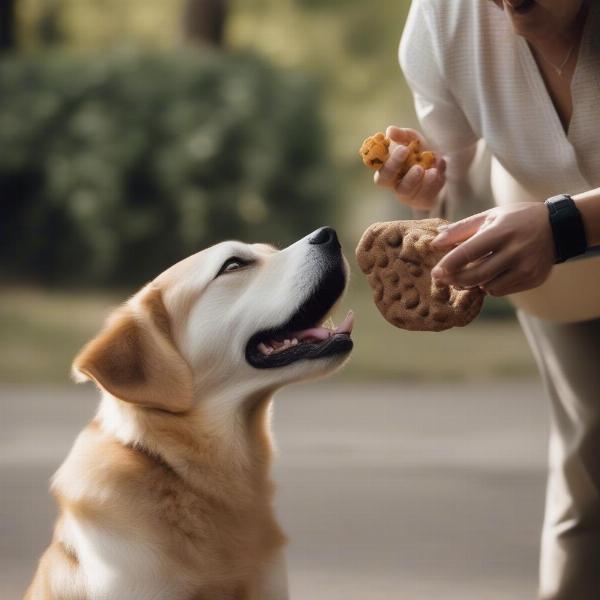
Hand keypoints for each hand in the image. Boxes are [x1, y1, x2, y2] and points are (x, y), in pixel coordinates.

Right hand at [374, 126, 445, 210]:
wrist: (437, 164)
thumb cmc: (418, 151)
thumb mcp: (412, 140)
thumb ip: (401, 135)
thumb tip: (390, 131)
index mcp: (388, 172)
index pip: (382, 175)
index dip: (391, 164)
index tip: (404, 149)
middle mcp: (396, 186)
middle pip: (396, 188)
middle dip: (408, 179)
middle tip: (418, 167)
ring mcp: (410, 196)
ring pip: (411, 193)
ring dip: (422, 183)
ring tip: (433, 170)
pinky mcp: (424, 201)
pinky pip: (428, 196)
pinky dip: (436, 182)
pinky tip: (440, 169)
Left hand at [430, 202, 554, 295]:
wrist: (557, 227)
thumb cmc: (515, 219)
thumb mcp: (489, 216)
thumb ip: (461, 229)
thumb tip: (435, 242)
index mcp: (501, 231)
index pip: (468, 252)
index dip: (449, 265)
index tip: (435, 273)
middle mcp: (516, 250)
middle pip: (476, 275)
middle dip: (456, 280)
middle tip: (444, 279)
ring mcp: (526, 267)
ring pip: (487, 287)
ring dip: (473, 283)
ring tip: (470, 273)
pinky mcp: (533, 279)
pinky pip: (501, 291)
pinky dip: (489, 286)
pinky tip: (490, 275)